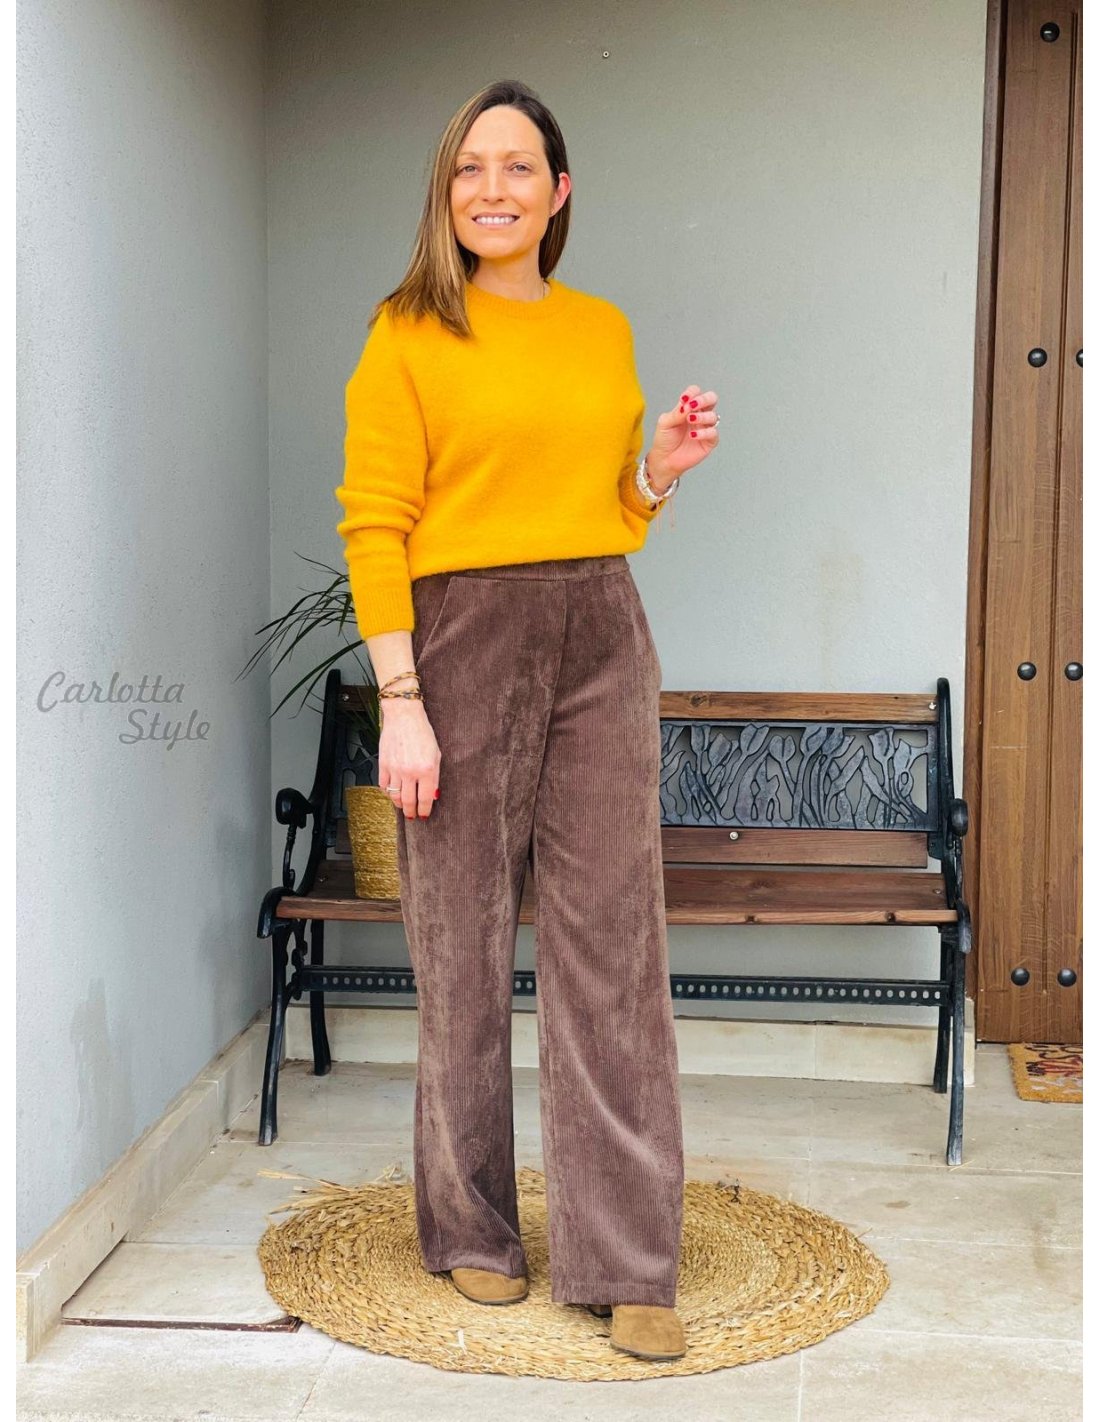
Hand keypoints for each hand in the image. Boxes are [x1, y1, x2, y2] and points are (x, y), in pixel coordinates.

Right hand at [378, 698, 441, 818]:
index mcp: (427, 770)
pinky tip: (392, 793)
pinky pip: (384, 785)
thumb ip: (435, 776)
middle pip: (409, 801)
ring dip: (399, 805)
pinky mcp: (383, 764)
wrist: (404, 716)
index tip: (424, 815)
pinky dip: (387, 792)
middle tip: (413, 815)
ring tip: (403, 807)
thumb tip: (432, 795)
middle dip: (411, 812)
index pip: (425, 798)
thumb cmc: (422, 732)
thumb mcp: (436, 754)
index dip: (424, 810)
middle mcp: (410, 772)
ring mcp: (395, 769)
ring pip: (395, 796)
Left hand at [646, 384, 719, 491]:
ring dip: (702, 416)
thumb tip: (687, 406)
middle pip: (711, 399)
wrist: (664, 460)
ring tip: (690, 420)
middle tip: (693, 405)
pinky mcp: (709, 442)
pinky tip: (692, 435)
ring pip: (713, 416)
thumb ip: (676, 413)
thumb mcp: (665, 423)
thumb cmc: (664, 440)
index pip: (696, 392)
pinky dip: (704, 433)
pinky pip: (713, 433)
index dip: (692, 392)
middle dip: (704, 399)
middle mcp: (699, 415)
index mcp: (688, 408)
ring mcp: (705, 428)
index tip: (684, 399)